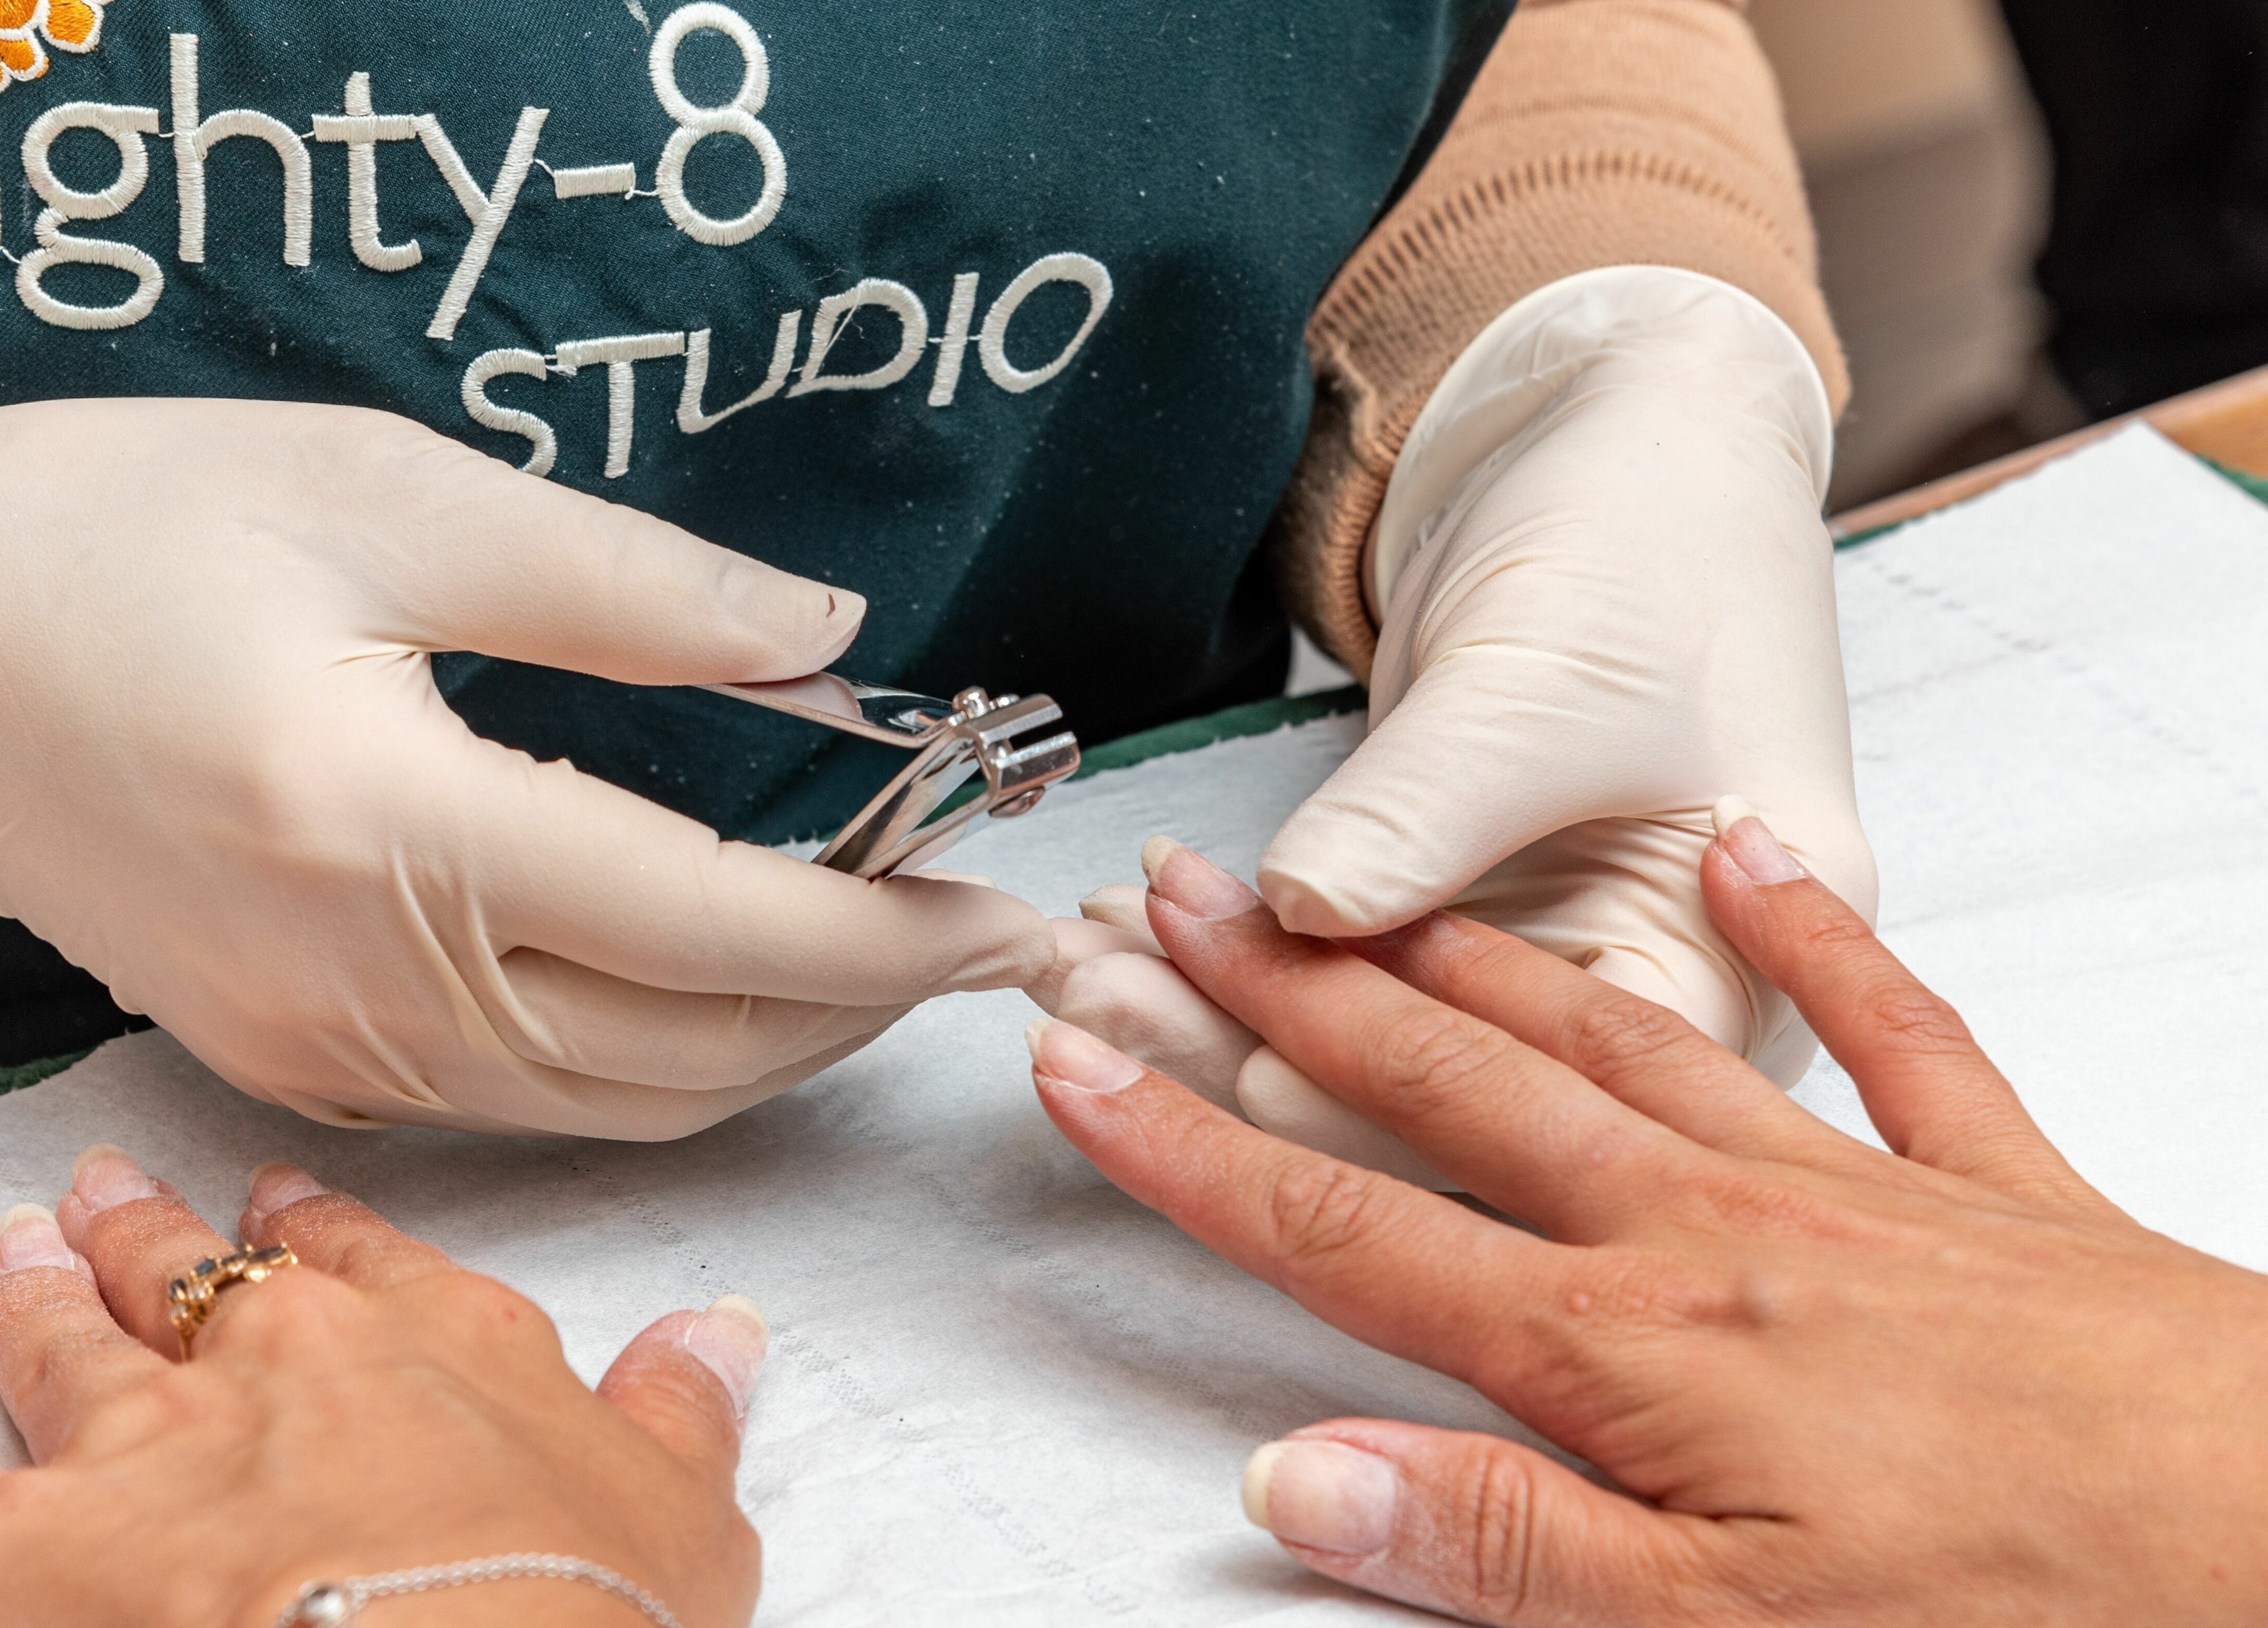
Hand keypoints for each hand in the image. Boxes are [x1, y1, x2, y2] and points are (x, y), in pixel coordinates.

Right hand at [0, 400, 1050, 1135]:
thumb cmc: (125, 531)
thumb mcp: (388, 496)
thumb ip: (633, 583)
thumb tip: (830, 627)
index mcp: (393, 828)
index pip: (718, 927)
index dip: (891, 933)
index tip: (1010, 915)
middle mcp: (362, 979)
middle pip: (690, 1051)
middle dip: (865, 1009)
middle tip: (985, 943)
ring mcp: (321, 1042)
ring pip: (617, 1105)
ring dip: (773, 1049)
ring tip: (886, 967)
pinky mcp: (291, 1050)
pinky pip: (524, 1100)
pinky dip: (655, 1063)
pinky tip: (720, 993)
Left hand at [0, 1146, 762, 1626]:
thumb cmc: (574, 1609)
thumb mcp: (682, 1513)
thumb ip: (684, 1408)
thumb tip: (722, 1337)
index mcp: (442, 1341)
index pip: (363, 1258)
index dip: (314, 1228)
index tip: (280, 1203)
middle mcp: (293, 1359)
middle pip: (202, 1271)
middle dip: (154, 1225)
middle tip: (116, 1189)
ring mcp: (164, 1436)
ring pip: (75, 1335)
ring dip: (42, 1290)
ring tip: (24, 1248)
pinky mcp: (51, 1536)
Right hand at [1027, 830, 2267, 1624]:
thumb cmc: (2032, 1609)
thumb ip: (1504, 1543)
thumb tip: (1295, 1484)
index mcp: (1629, 1351)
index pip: (1348, 1231)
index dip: (1193, 1145)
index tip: (1084, 1061)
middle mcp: (1707, 1230)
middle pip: (1447, 1088)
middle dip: (1290, 995)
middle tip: (1178, 906)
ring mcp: (1844, 1185)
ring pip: (1607, 1033)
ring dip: (1464, 957)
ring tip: (1356, 886)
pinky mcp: (1989, 1180)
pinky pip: (1889, 1024)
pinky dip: (1811, 933)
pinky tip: (1742, 854)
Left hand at [1036, 269, 1874, 1179]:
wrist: (1622, 435)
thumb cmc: (1646, 539)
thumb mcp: (1542, 682)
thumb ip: (1423, 815)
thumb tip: (1297, 917)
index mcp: (1727, 980)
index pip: (1539, 1106)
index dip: (1369, 1094)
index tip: (1212, 1038)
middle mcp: (1639, 1004)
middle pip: (1435, 1100)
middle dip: (1248, 1049)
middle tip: (1089, 1001)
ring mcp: (1543, 963)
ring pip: (1367, 1043)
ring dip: (1215, 1003)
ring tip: (1076, 966)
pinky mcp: (1459, 913)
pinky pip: (1341, 966)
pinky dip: (1238, 947)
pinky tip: (1130, 929)